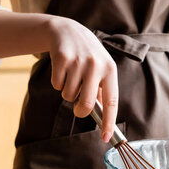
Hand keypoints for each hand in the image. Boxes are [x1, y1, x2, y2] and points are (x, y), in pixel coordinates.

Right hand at [47, 17, 118, 142]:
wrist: (68, 31)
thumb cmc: (87, 56)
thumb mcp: (100, 68)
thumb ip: (100, 90)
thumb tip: (101, 117)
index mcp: (110, 70)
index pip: (112, 101)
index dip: (109, 121)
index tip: (106, 137)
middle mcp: (96, 65)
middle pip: (86, 103)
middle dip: (80, 110)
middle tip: (78, 107)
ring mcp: (78, 61)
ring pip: (68, 95)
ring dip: (67, 92)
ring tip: (71, 76)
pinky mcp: (62, 58)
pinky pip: (56, 85)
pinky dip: (57, 82)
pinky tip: (63, 69)